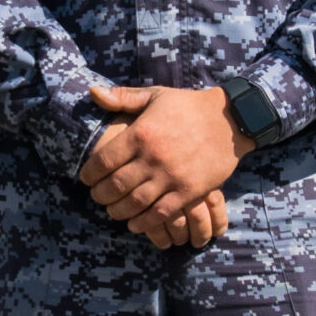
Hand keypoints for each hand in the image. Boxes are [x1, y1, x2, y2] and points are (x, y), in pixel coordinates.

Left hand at [79, 83, 253, 239]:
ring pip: (135, 203)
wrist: (230, 119)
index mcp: (142, 132)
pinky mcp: (189, 191)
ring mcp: (172, 176)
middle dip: (100, 195)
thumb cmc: (188, 106)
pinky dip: (143, 223)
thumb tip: (92, 93)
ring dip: (118, 211)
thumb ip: (122, 97)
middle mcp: (154, 157)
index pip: (104, 161)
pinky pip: (161, 213)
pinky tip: (135, 223)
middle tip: (97, 197)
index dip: (89, 174)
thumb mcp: (156, 95)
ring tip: (112, 210)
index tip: (85, 179)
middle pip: (116, 186)